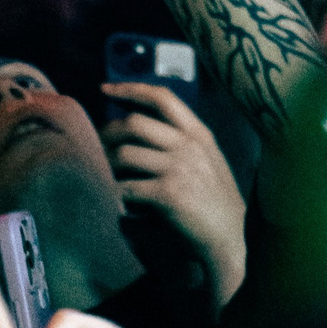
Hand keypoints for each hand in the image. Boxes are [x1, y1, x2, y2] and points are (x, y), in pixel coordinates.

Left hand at [100, 81, 246, 306]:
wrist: (230, 238)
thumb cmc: (215, 202)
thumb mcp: (207, 160)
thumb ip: (182, 141)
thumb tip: (139, 126)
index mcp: (199, 133)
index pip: (162, 97)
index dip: (131, 88)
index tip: (106, 89)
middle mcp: (189, 145)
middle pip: (134, 123)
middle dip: (108, 132)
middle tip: (96, 144)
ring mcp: (179, 168)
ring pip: (125, 154)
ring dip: (107, 164)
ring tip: (102, 174)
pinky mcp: (169, 194)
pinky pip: (127, 187)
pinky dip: (114, 193)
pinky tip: (112, 199)